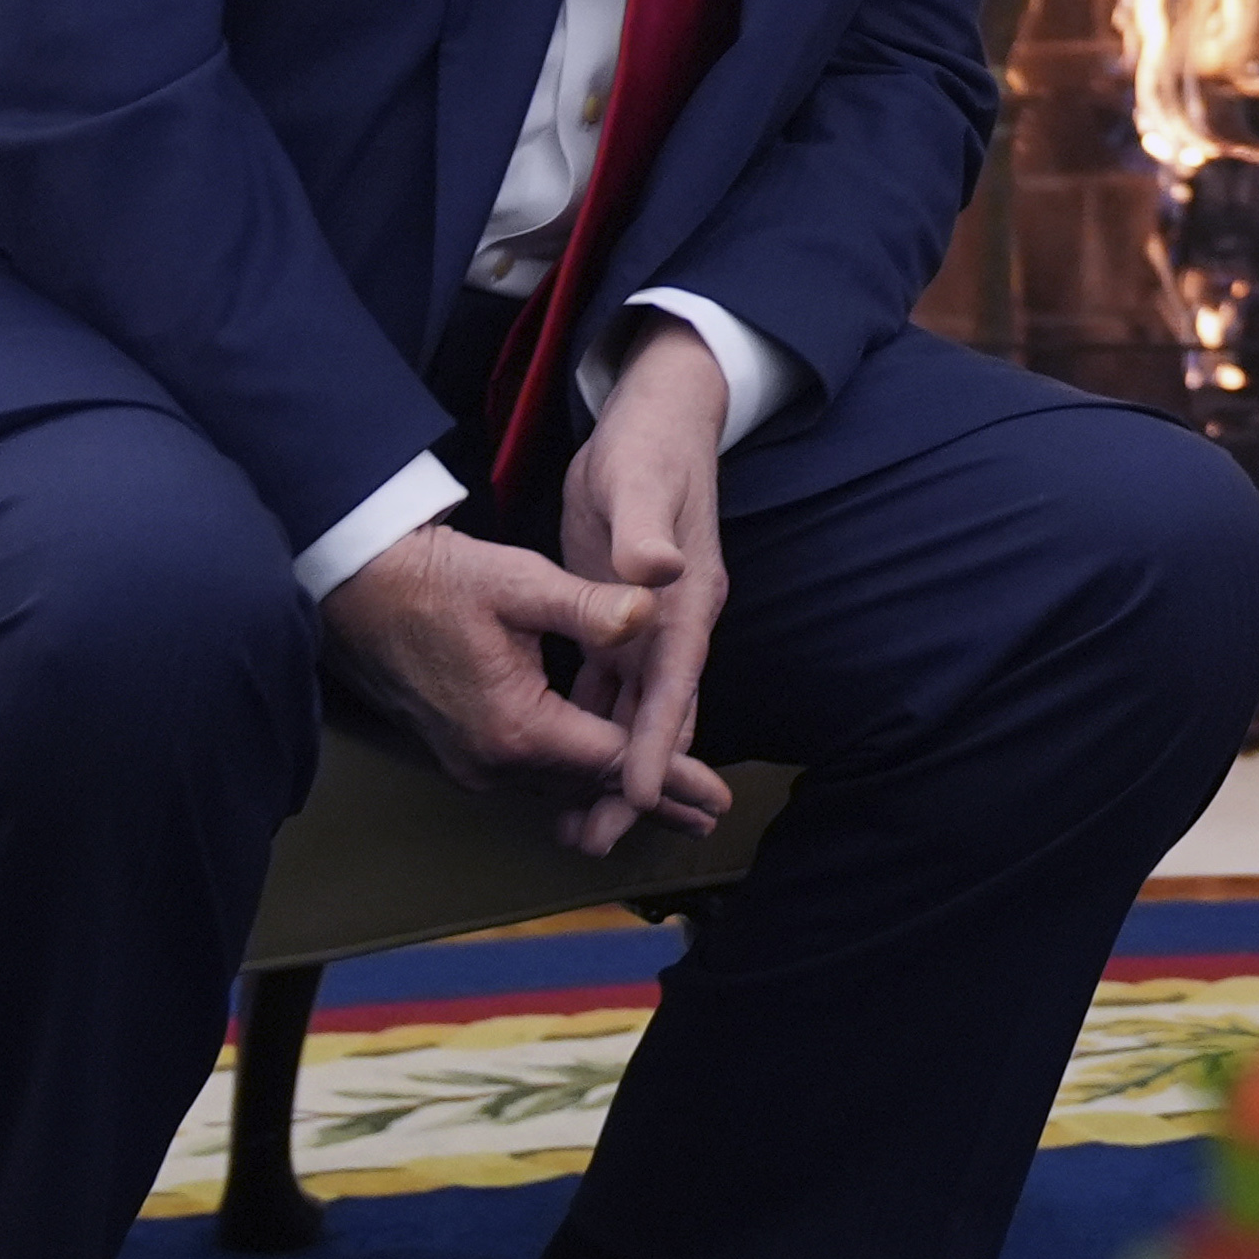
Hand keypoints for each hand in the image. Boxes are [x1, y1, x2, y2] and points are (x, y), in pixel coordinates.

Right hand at [322, 520, 723, 832]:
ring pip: (560, 786)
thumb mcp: (520, 582)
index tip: (719, 799)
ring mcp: (473, 763)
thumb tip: (651, 610)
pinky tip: (599, 778)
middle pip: (591, 789)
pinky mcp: (461, 751)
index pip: (614, 763)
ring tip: (669, 807)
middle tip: (709, 818)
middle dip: (653, 800)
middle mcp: (495, 762)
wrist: (354, 591)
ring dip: (613, 795)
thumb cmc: (438, 580)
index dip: (672, 778)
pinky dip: (575, 779)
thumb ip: (589, 604)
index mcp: (518, 727)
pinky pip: (533, 775)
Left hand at [554, 320, 738, 856]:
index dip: (658, 739)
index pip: (673, 681)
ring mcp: (652, 627)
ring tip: (584, 826)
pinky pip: (611, 691)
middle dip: (636, 779)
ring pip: (634, 713)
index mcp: (686, 599)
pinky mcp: (623, 622)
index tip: (639, 792)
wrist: (657, 421)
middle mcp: (675, 623)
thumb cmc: (648, 449)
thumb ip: (647, 530)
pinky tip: (573, 766)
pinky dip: (597, 730)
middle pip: (660, 715)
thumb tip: (658, 569)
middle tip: (601, 837)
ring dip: (613, 768)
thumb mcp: (640, 483)